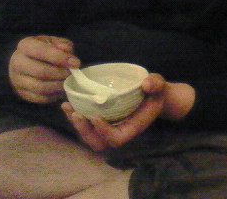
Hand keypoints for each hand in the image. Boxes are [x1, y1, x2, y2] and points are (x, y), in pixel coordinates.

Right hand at [9, 35, 79, 103]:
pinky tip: (62, 89)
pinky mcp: (21, 93)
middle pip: (40, 71)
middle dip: (60, 73)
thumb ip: (62, 45)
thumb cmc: (46, 49)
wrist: (30, 60)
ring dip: (58, 86)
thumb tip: (67, 51)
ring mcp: (16, 80)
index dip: (60, 57)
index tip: (76, 63)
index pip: (41, 51)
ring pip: (40, 87)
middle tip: (72, 74)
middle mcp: (16, 62)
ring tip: (68, 81)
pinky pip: (40, 98)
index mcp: (25, 45)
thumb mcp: (55, 42)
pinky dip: (54, 95)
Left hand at [61, 73, 193, 151]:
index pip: (116, 139)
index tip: (95, 116)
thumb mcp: (159, 84)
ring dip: (76, 125)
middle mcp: (120, 131)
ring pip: (89, 136)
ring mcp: (110, 128)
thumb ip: (156, 83)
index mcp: (134, 126)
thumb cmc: (156, 91)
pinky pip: (87, 126)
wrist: (154, 95)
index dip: (104, 132)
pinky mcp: (103, 121)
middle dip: (85, 131)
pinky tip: (68, 104)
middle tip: (76, 114)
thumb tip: (146, 84)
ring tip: (67, 107)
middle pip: (98, 143)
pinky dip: (76, 118)